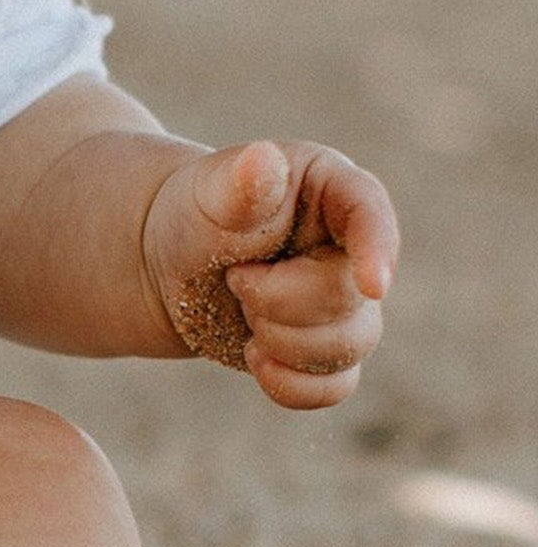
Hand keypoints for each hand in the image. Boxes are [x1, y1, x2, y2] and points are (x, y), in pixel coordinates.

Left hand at [142, 139, 397, 409]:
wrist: (168, 264)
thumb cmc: (194, 215)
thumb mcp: (210, 194)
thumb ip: (241, 184)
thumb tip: (262, 159)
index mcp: (336, 192)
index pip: (371, 214)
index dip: (378, 251)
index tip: (372, 286)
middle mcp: (354, 248)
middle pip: (350, 298)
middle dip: (277, 300)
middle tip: (234, 277)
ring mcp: (345, 302)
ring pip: (348, 348)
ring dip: (280, 340)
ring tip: (240, 309)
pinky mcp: (324, 347)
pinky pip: (333, 387)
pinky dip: (291, 384)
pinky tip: (252, 359)